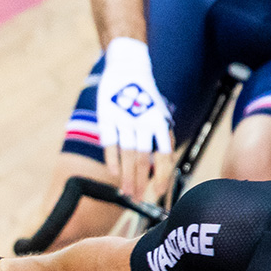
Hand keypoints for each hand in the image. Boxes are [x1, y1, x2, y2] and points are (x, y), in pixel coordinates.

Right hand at [96, 37, 173, 201]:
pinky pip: (110, 142)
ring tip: (126, 193)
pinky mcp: (107, 115)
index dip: (161, 175)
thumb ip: (160, 140)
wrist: (128, 69)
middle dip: (141, 182)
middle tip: (139, 201)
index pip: (163, 154)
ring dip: (127, 176)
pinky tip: (114, 173)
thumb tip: (163, 171)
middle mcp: (143, 122)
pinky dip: (112, 159)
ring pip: (127, 154)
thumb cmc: (145, 100)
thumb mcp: (158, 116)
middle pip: (144, 159)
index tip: (159, 194)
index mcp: (160, 123)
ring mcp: (124, 118)